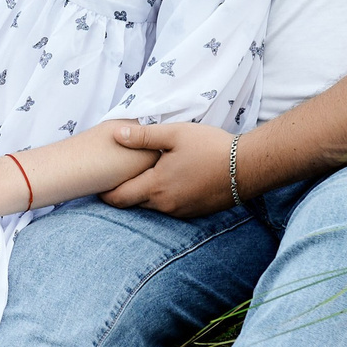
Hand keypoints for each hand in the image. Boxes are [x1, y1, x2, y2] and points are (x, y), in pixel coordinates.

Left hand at [99, 123, 235, 215]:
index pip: (118, 198)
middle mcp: (165, 205)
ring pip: (152, 206)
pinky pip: (170, 207)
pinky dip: (164, 196)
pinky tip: (170, 180)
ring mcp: (181, 212)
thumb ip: (142, 136)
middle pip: (133, 203)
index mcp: (156, 187)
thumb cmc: (211, 147)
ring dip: (145, 193)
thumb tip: (116, 134)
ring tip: (145, 174)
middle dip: (123, 192)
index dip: (104, 192)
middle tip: (116, 176)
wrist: (248, 167)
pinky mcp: (195, 213)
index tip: (98, 182)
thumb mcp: (175, 134)